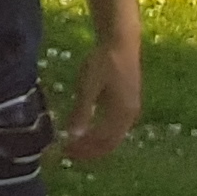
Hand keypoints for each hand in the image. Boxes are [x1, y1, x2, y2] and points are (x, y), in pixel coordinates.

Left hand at [61, 30, 140, 160]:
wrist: (121, 42)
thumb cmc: (103, 61)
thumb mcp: (87, 86)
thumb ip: (81, 111)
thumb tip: (73, 136)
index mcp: (121, 112)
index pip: (103, 141)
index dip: (84, 150)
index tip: (65, 152)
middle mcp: (130, 114)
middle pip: (110, 142)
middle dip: (89, 150)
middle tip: (67, 153)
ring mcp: (131, 108)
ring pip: (114, 136)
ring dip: (95, 143)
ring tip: (74, 144)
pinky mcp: (128, 102)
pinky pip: (116, 126)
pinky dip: (101, 133)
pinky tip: (87, 131)